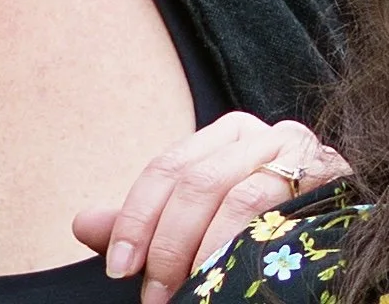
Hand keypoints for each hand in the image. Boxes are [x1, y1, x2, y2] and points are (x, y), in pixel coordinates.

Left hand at [72, 111, 350, 303]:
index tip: (117, 267)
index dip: (136, 218)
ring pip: (236, 198)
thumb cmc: (266, 220)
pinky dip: (246, 250)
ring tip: (186, 295)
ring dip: (205, 254)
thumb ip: (148, 220)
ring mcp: (296, 153)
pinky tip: (227, 279)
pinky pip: (279, 213)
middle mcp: (259, 135)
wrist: (340, 225)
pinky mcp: (328, 178)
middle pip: (196, 183)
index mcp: (223, 135)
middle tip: (152, 294)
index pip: (166, 170)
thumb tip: (83, 224)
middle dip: (167, 244)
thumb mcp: (202, 216)